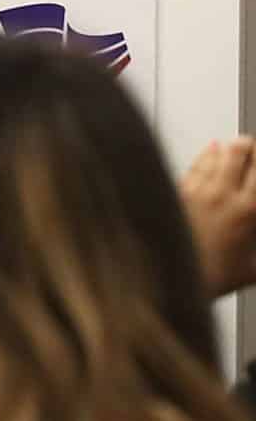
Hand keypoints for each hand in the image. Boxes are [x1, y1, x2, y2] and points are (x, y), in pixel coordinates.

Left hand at [182, 136, 255, 296]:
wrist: (172, 276)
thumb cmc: (215, 274)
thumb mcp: (253, 268)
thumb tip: (254, 226)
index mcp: (248, 210)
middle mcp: (223, 194)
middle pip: (240, 153)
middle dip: (250, 146)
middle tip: (253, 146)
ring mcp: (199, 189)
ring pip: (217, 154)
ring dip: (230, 148)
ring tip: (237, 145)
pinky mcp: (179, 190)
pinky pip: (196, 164)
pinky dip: (208, 154)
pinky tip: (212, 150)